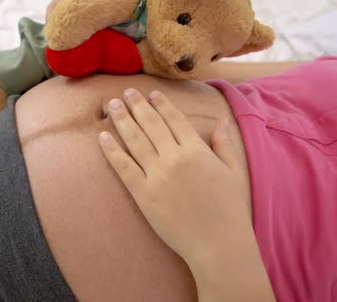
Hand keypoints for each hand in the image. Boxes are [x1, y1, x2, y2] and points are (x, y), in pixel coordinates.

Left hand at [99, 88, 275, 300]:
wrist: (218, 244)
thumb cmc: (230, 209)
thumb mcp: (234, 172)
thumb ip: (225, 144)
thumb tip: (221, 121)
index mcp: (196, 150)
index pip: (174, 119)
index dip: (161, 103)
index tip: (150, 93)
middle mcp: (174, 157)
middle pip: (150, 124)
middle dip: (136, 105)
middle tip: (125, 93)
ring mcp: (157, 176)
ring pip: (134, 140)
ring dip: (121, 120)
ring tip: (111, 106)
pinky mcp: (143, 195)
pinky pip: (123, 167)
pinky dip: (111, 151)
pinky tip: (102, 137)